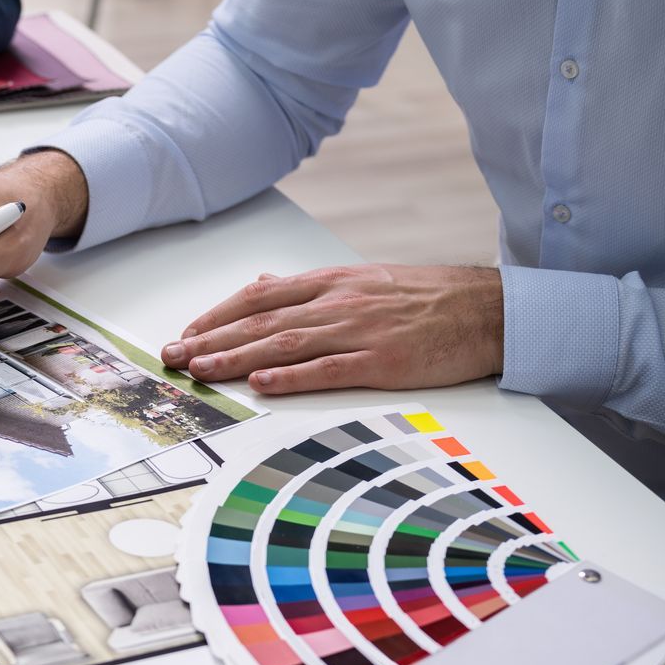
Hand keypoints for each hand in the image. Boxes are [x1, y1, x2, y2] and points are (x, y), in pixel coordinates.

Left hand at [162, 264, 504, 393]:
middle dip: (211, 339)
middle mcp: (339, 301)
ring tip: (200, 370)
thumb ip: (311, 287)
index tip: (185, 332)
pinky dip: (291, 377)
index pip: (259, 295)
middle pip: (261, 320)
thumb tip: (263, 284)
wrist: (491, 309)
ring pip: (285, 344)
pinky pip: (329, 369)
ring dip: (236, 358)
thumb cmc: (428, 299)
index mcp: (333, 281)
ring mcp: (361, 330)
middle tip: (173, 357)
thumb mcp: (364, 280)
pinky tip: (260, 384)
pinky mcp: (384, 359)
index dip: (216, 314)